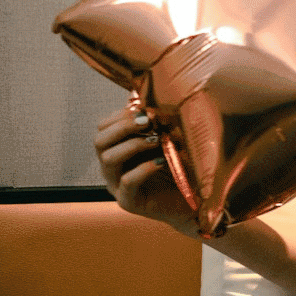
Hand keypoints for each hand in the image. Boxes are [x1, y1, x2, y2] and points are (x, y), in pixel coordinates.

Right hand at [93, 104, 195, 234]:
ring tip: (156, 140)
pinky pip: (127, 181)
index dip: (120, 115)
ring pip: (108, 159)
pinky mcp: (129, 202)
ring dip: (132, 144)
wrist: (196, 202)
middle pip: (99, 141)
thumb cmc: (183, 168)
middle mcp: (113, 167)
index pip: (103, 127)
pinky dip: (144, 168)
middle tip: (147, 120)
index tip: (144, 109)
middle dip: (122, 126)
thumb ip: (159, 122)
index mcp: (118, 149)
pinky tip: (162, 160)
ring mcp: (117, 185)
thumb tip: (154, 93)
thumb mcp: (170, 140)